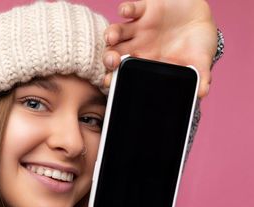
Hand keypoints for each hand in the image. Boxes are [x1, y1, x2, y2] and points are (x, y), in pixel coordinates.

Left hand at [103, 0, 217, 97]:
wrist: (203, 19)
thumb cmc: (197, 44)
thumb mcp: (200, 61)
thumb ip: (200, 76)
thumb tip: (203, 93)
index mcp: (145, 62)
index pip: (124, 72)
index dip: (113, 77)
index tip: (108, 82)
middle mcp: (137, 45)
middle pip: (114, 53)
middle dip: (109, 57)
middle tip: (111, 61)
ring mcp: (140, 27)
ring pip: (117, 31)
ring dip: (112, 34)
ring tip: (112, 37)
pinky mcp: (146, 8)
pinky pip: (132, 8)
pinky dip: (127, 9)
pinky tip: (125, 11)